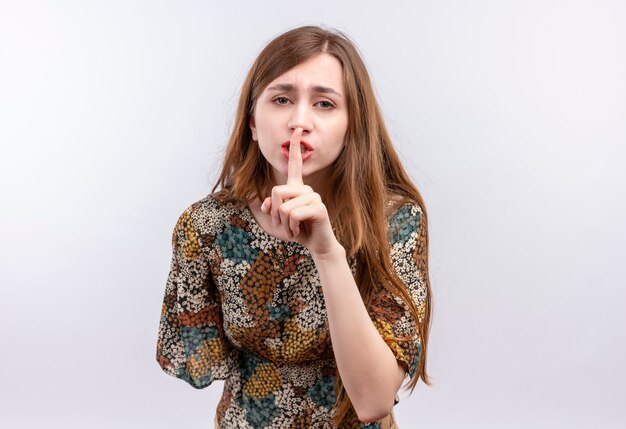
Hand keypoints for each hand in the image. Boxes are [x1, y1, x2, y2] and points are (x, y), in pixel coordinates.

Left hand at [260, 127, 341, 256]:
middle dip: (274, 213)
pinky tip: (299, 231)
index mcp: (297, 188)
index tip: (297, 130)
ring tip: (293, 229)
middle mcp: (306, 189)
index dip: (295, 147)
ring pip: (284, 207)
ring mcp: (314, 198)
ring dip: (284, 224)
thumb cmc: (298, 231)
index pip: (295, 164)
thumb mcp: (277, 221)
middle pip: (276, 191)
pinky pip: (293, 215)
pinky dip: (292, 228)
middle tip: (283, 225)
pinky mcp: (319, 208)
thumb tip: (266, 201)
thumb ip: (269, 209)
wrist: (317, 245)